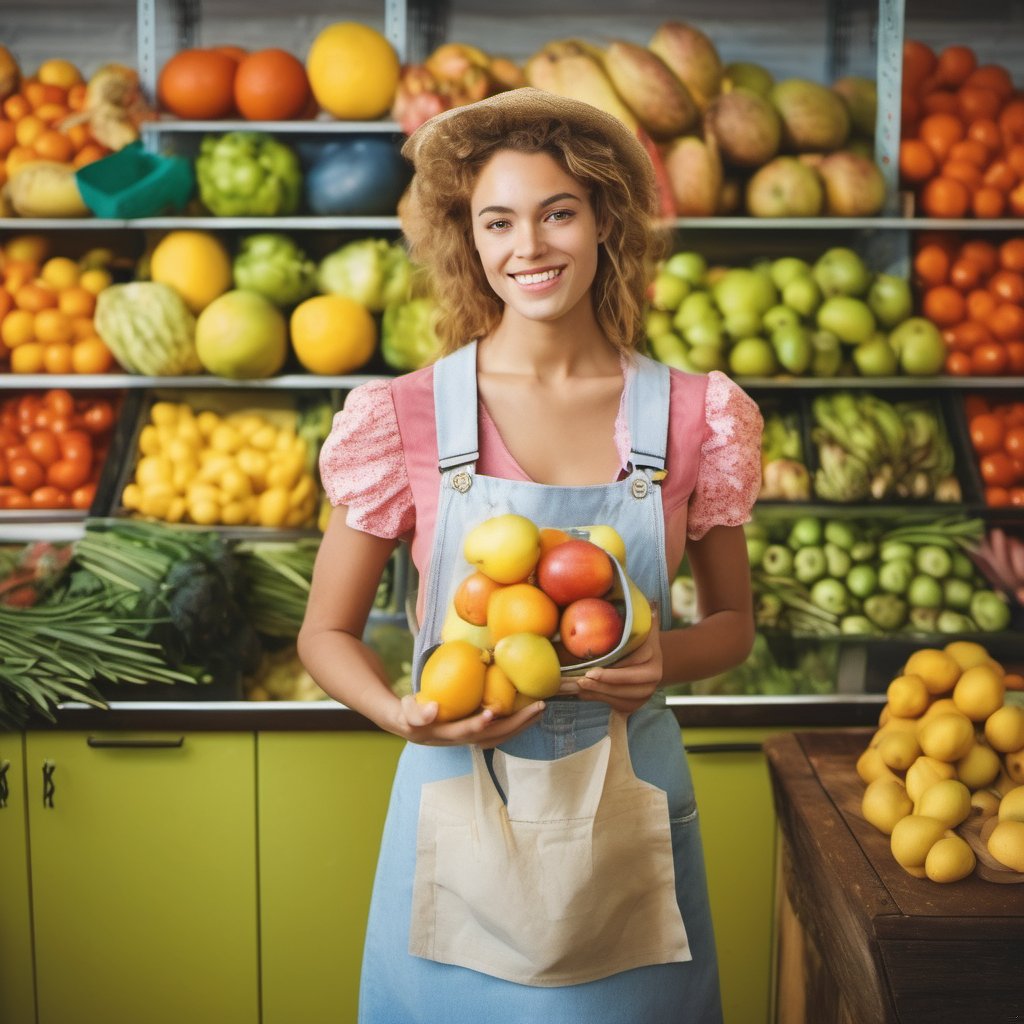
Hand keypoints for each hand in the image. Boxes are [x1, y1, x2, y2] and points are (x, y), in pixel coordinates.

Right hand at [396, 693, 545, 748]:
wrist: (409, 726)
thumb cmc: (408, 713)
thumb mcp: (405, 712)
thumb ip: (415, 713)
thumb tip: (433, 711)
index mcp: (444, 734)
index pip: (463, 731)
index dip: (477, 725)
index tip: (491, 714)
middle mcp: (461, 741)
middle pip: (492, 736)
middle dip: (516, 723)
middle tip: (537, 707)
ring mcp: (470, 739)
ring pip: (500, 736)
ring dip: (521, 725)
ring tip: (540, 709)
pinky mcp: (476, 734)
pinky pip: (500, 732)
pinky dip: (516, 723)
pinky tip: (529, 712)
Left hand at [572, 612, 662, 714]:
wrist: (650, 661)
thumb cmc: (640, 640)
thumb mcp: (644, 628)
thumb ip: (645, 616)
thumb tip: (651, 602)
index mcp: (654, 659)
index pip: (630, 669)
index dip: (611, 672)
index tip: (591, 671)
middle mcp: (653, 679)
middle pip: (624, 686)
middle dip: (601, 685)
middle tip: (581, 680)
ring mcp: (644, 695)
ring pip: (617, 697)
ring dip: (596, 693)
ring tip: (577, 687)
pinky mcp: (634, 705)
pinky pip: (614, 705)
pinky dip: (597, 699)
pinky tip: (582, 694)